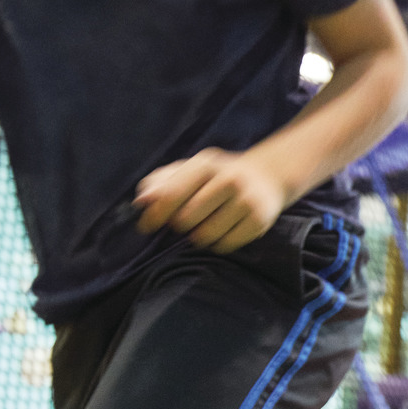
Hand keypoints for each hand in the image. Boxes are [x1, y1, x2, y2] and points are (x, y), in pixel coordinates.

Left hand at [135, 148, 287, 253]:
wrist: (267, 177)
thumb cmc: (218, 175)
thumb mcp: (191, 170)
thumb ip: (162, 181)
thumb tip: (141, 201)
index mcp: (207, 164)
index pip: (172, 194)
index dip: (155, 214)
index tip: (147, 226)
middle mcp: (229, 179)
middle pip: (186, 219)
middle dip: (180, 225)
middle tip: (186, 222)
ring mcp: (246, 200)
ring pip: (205, 235)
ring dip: (198, 237)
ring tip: (203, 227)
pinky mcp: (258, 220)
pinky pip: (225, 244)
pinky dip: (217, 244)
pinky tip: (221, 233)